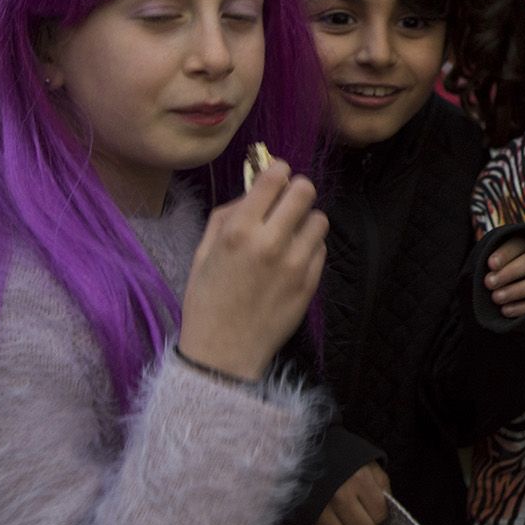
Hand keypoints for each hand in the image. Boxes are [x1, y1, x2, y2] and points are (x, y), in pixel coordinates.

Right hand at [178, 161, 328, 381]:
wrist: (223, 352)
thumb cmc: (207, 299)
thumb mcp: (204, 252)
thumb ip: (229, 214)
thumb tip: (255, 190)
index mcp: (238, 231)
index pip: (275, 178)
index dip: (278, 172)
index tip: (276, 178)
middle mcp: (270, 242)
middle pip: (306, 191)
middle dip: (297, 191)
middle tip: (287, 202)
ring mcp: (295, 263)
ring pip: (319, 219)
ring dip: (306, 221)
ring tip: (290, 235)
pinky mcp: (311, 281)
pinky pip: (321, 248)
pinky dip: (309, 248)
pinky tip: (292, 260)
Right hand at [310, 461, 389, 524]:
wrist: (307, 455)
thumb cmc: (342, 460)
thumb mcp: (368, 465)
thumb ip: (381, 487)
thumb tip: (384, 512)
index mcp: (358, 479)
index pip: (380, 514)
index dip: (379, 513)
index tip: (372, 508)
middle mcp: (339, 497)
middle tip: (360, 518)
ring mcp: (319, 512)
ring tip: (346, 524)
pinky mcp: (304, 524)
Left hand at [484, 236, 524, 318]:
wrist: (510, 299)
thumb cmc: (496, 273)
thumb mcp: (493, 263)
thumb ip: (491, 263)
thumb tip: (484, 270)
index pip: (520, 244)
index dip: (505, 254)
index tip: (491, 264)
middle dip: (511, 271)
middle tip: (489, 283)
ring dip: (517, 289)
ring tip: (496, 297)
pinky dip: (523, 307)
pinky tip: (505, 310)